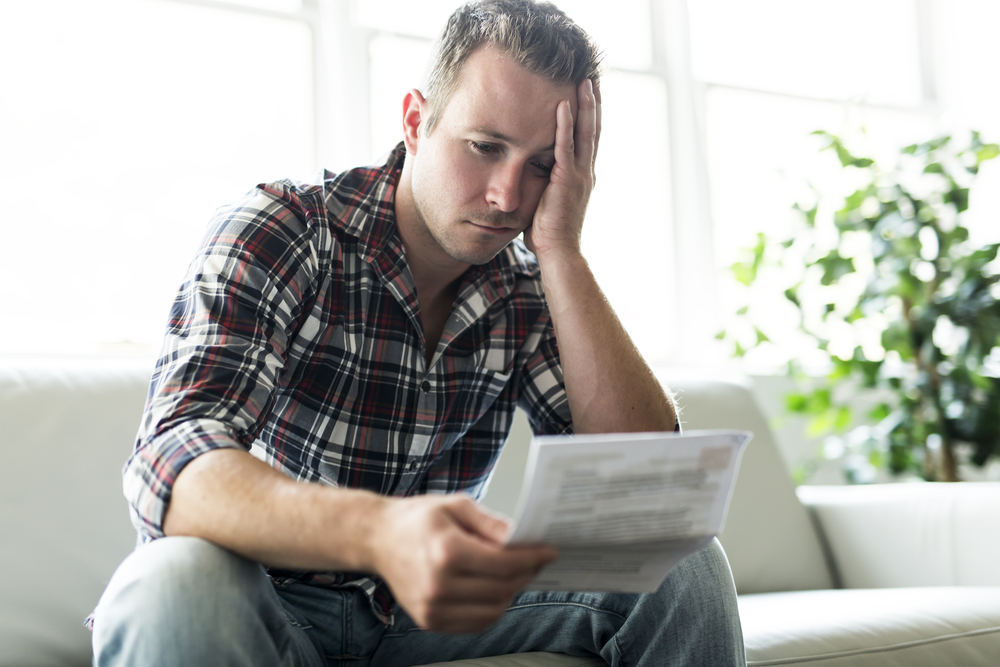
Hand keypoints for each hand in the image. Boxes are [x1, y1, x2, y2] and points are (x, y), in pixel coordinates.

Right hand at [370, 494, 557, 633]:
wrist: (377, 539)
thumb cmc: (416, 519)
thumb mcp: (455, 505)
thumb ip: (489, 522)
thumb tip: (518, 536)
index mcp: (446, 551)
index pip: (504, 564)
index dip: (532, 558)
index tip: (548, 551)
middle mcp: (439, 585)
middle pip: (502, 589)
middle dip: (526, 574)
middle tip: (535, 559)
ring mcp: (433, 607)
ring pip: (493, 610)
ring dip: (511, 593)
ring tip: (513, 573)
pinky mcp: (430, 621)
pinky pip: (475, 623)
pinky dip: (492, 609)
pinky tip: (494, 589)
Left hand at [524, 78, 601, 258]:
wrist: (559, 253)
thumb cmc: (549, 234)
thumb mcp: (548, 202)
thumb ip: (544, 184)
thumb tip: (530, 175)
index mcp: (583, 177)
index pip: (589, 139)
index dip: (590, 115)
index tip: (589, 93)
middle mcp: (586, 172)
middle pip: (593, 129)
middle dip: (593, 102)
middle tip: (592, 76)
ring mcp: (579, 176)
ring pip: (585, 132)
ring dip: (584, 105)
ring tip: (583, 80)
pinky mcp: (566, 180)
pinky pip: (566, 147)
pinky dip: (565, 125)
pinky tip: (563, 105)